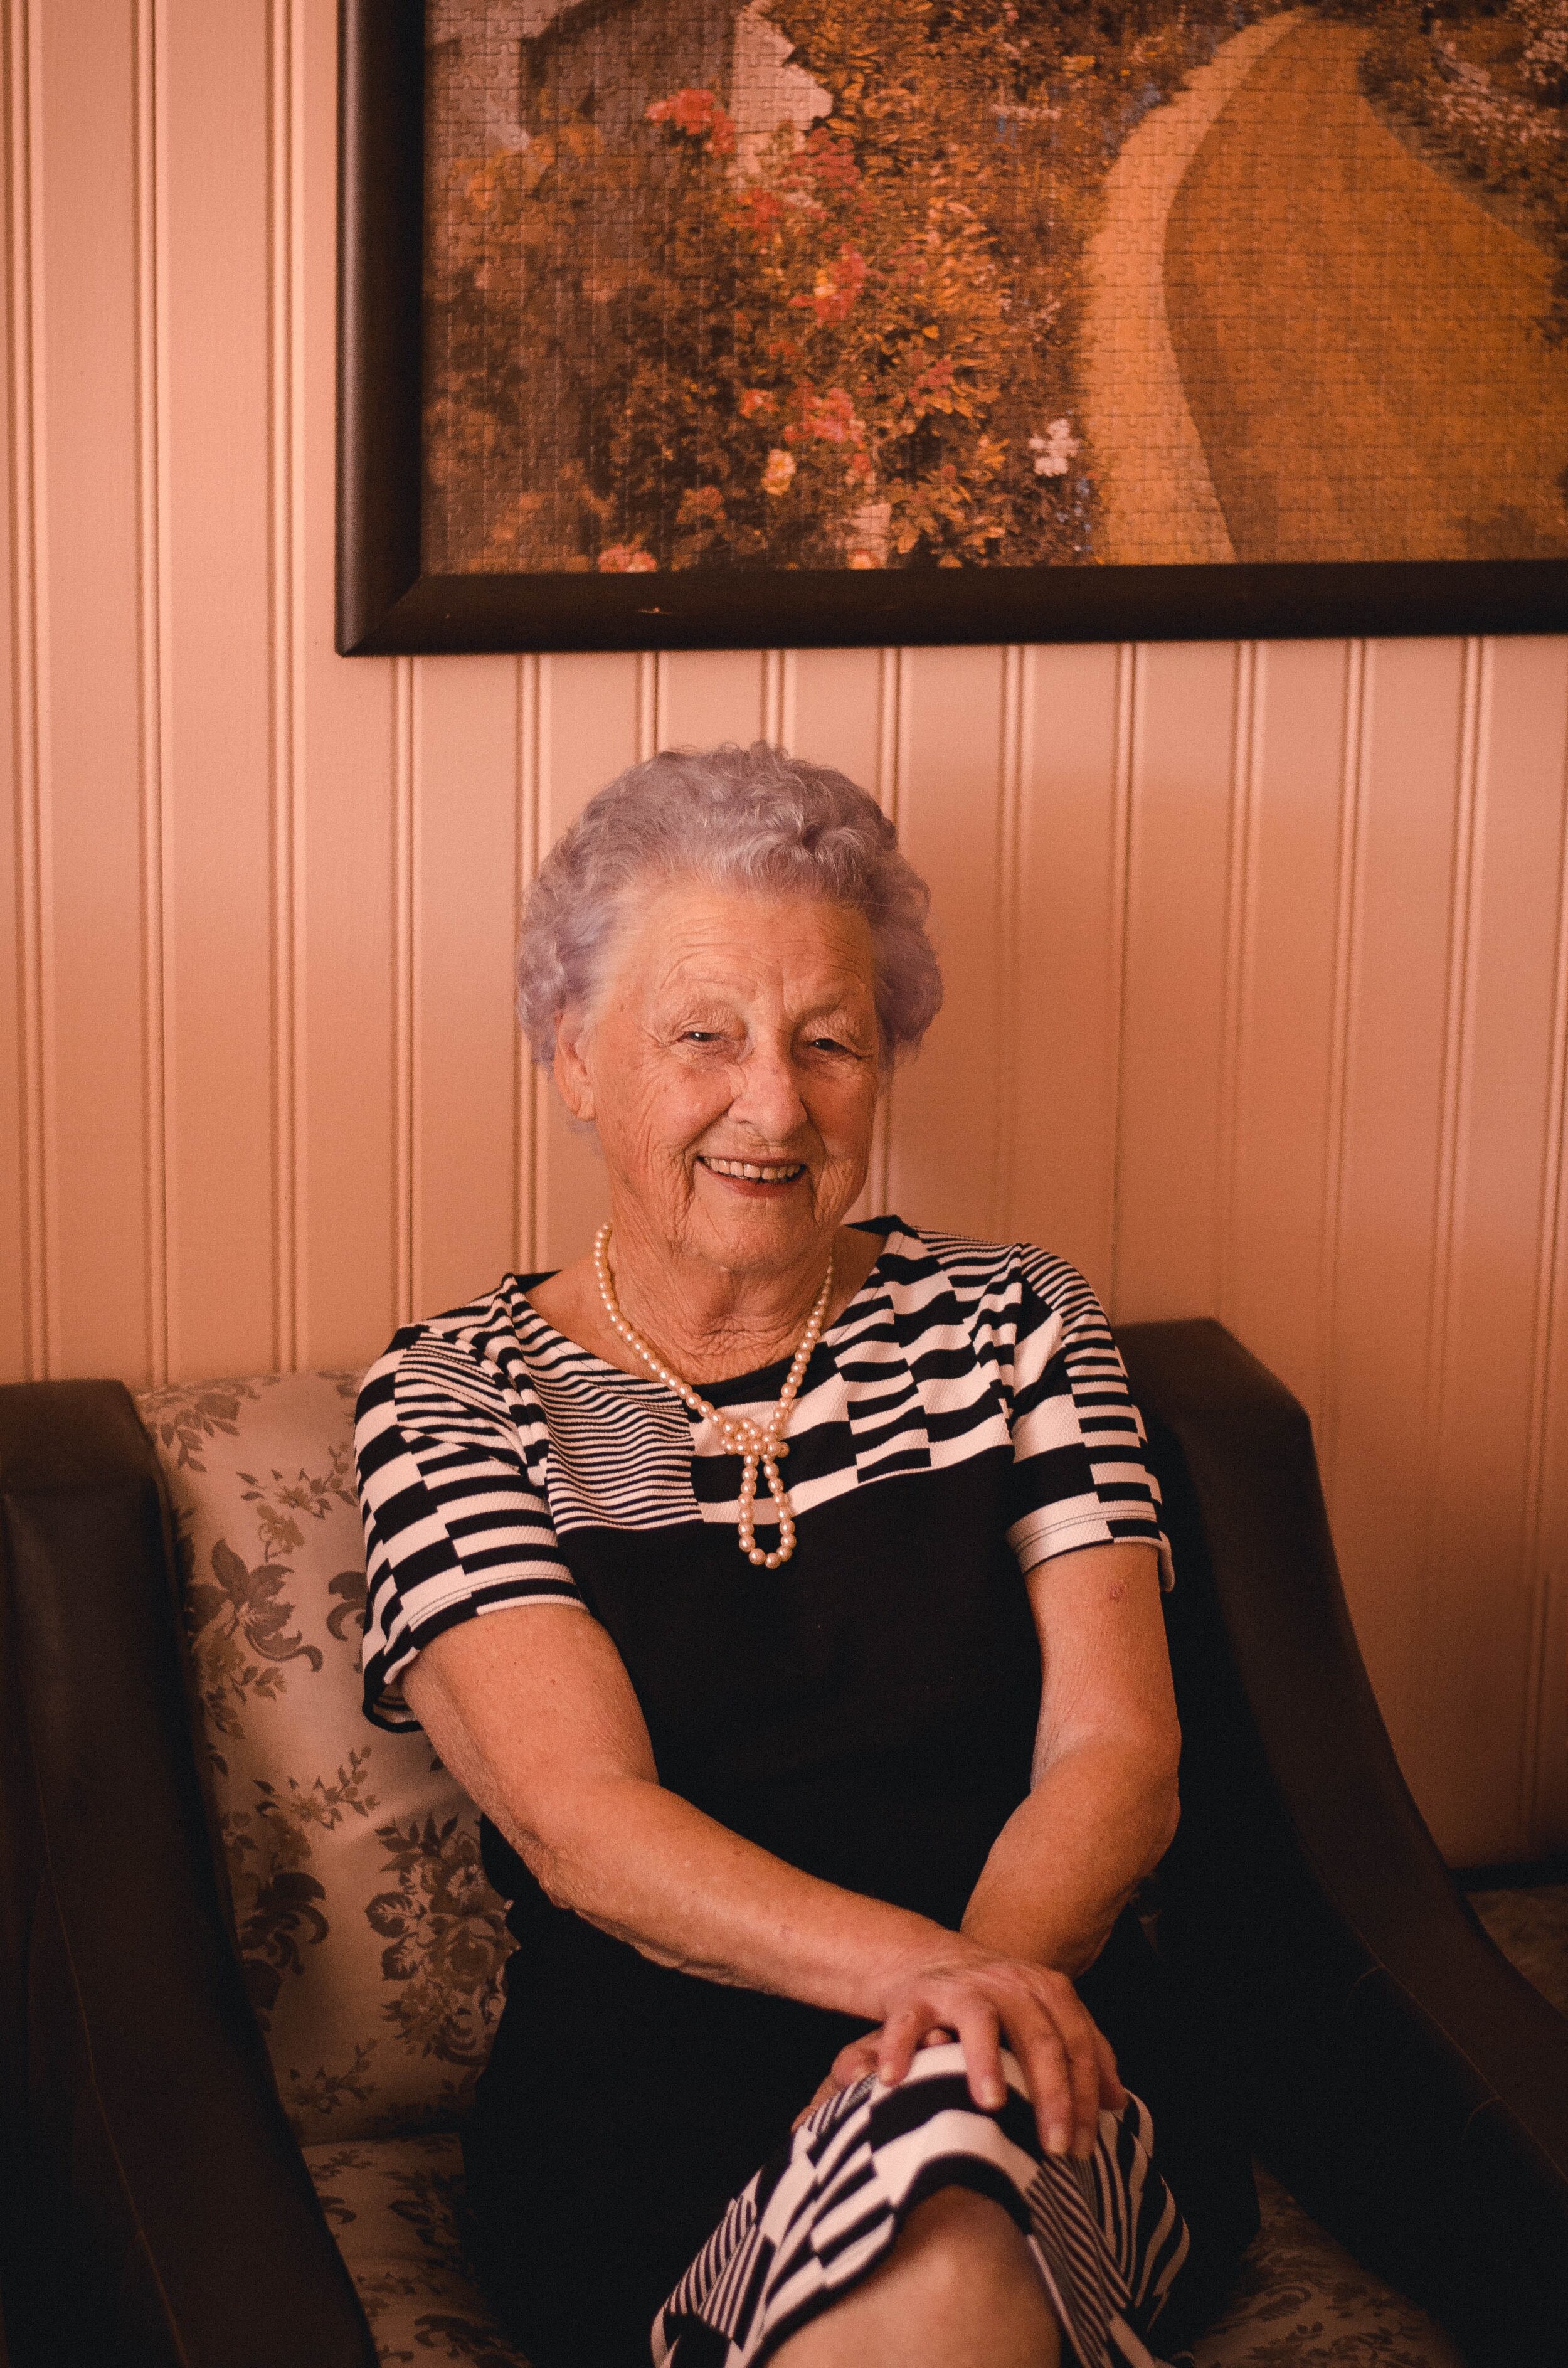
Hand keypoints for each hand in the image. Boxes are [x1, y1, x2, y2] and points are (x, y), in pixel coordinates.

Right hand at [793, 1948, 1124, 2159]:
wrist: (936, 1959)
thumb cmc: (1000, 2004)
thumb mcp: (1046, 2017)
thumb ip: (1085, 2052)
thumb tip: (1117, 2102)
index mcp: (1046, 1991)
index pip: (1078, 2044)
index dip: (1084, 2096)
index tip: (1084, 2146)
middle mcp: (1009, 1985)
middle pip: (1039, 2038)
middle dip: (1051, 2095)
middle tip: (1053, 2147)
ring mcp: (962, 1988)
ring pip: (979, 2021)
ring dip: (986, 2062)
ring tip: (992, 2105)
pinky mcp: (918, 1996)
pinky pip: (908, 2023)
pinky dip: (899, 2048)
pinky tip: (897, 2080)